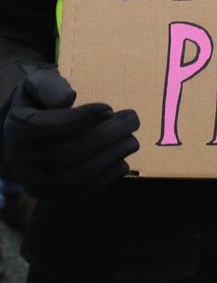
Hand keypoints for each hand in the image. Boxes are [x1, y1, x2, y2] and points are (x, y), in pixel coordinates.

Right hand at [2, 65, 139, 203]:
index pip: (49, 128)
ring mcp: (35, 184)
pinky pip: (77, 195)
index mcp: (16, 130)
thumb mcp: (39, 84)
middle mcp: (21, 161)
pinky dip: (103, 182)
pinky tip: (122, 163)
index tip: (109, 108)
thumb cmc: (40, 102)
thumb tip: (68, 99)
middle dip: (104, 138)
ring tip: (132, 140)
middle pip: (64, 155)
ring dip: (108, 160)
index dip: (81, 118)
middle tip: (133, 121)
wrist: (28, 133)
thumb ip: (50, 86)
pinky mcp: (51, 198)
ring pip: (72, 178)